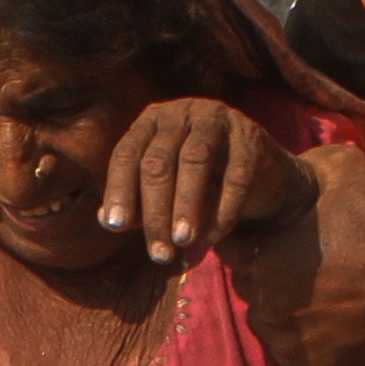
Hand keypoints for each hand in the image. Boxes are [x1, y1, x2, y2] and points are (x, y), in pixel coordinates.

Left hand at [103, 99, 316, 264]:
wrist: (258, 170)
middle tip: (158, 252)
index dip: (119, 190)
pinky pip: (236, 174)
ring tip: (183, 241)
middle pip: (158, 160)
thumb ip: (136, 202)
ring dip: (187, 205)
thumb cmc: (198, 180)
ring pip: (194, 160)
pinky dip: (224, 208)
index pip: (126, 154)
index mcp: (151, 122)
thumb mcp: (163, 188)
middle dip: (156, 210)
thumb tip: (106, 220)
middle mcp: (180, 113)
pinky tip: (215, 236)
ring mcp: (217, 120)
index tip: (116, 226)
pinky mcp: (250, 138)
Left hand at [220, 140, 364, 365]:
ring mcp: (282, 338)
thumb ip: (304, 162)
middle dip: (263, 268)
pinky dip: (297, 332)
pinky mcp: (302, 364)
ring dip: (277, 302)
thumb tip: (286, 163)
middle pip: (244, 280)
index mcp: (264, 257)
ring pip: (262, 315)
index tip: (269, 231)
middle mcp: (264, 302)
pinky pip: (284, 345)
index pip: (227, 243)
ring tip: (314, 288)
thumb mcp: (346, 170)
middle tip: (298, 258)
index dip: (245, 233)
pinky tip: (325, 315)